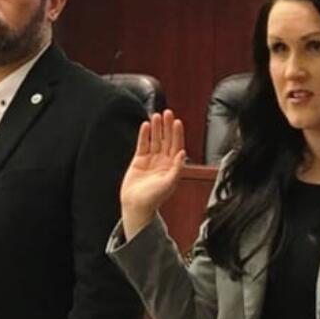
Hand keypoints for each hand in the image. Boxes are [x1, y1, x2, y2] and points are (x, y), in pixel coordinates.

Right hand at [119, 109, 185, 238]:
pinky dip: (144, 135)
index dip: (177, 134)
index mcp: (172, 166)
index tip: (177, 122)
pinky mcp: (138, 161)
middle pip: (166, 140)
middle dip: (167, 126)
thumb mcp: (169, 183)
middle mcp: (162, 161)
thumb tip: (182, 152)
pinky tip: (146, 126)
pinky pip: (142, 145)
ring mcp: (150, 160)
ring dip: (156, 128)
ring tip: (156, 116)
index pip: (176, 145)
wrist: (136, 206)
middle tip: (167, 113)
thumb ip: (177, 168)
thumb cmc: (154, 198)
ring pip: (155, 140)